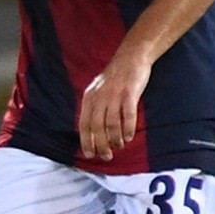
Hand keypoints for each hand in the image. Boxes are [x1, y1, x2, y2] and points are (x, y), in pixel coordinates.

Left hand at [76, 47, 152, 161]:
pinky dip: (128, 128)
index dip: (86, 141)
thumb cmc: (115, 78)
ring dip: (115, 139)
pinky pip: (127, 115)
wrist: (131, 57)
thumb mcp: (98, 91)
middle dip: (100, 144)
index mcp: (89, 97)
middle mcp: (99, 97)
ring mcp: (114, 95)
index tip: (89, 155)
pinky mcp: (129, 93)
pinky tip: (129, 137)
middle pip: (96, 127)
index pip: (84, 124)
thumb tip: (94, 133)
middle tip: (106, 156)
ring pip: (111, 123)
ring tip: (119, 147)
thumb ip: (95, 108)